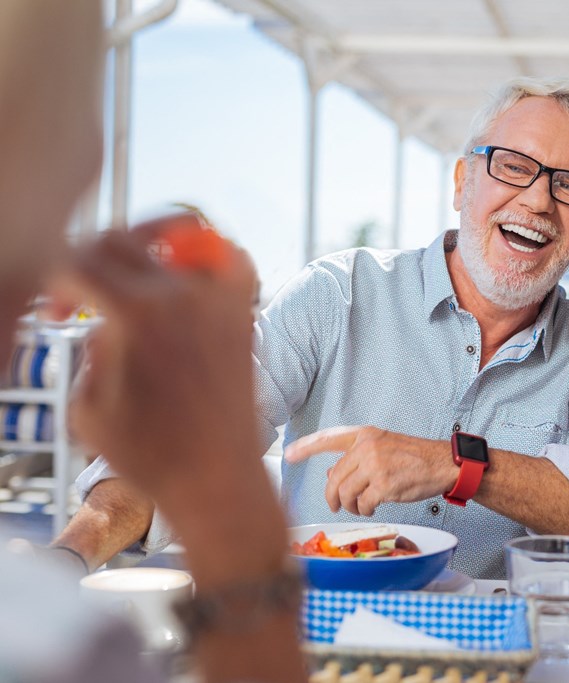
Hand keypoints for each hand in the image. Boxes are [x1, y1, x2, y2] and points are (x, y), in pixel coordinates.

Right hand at [50, 216, 259, 500]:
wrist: (219, 479)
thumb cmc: (152, 455)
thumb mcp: (88, 407)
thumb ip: (87, 347)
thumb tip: (102, 319)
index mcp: (137, 313)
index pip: (76, 263)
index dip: (53, 284)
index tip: (54, 313)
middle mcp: (184, 293)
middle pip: (119, 241)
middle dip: (88, 261)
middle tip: (81, 295)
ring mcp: (222, 297)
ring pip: (176, 232)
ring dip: (143, 244)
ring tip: (127, 273)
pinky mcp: (245, 310)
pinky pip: (227, 255)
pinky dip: (203, 252)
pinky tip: (181, 276)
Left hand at [284, 426, 455, 515]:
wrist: (442, 463)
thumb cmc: (416, 457)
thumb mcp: (384, 448)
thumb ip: (357, 458)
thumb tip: (332, 474)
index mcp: (366, 435)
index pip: (329, 438)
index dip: (306, 447)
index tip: (289, 454)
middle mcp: (367, 447)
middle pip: (334, 477)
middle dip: (332, 496)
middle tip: (335, 505)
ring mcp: (375, 466)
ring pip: (345, 493)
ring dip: (350, 505)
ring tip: (360, 506)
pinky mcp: (384, 485)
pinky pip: (362, 504)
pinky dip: (365, 509)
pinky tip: (374, 506)